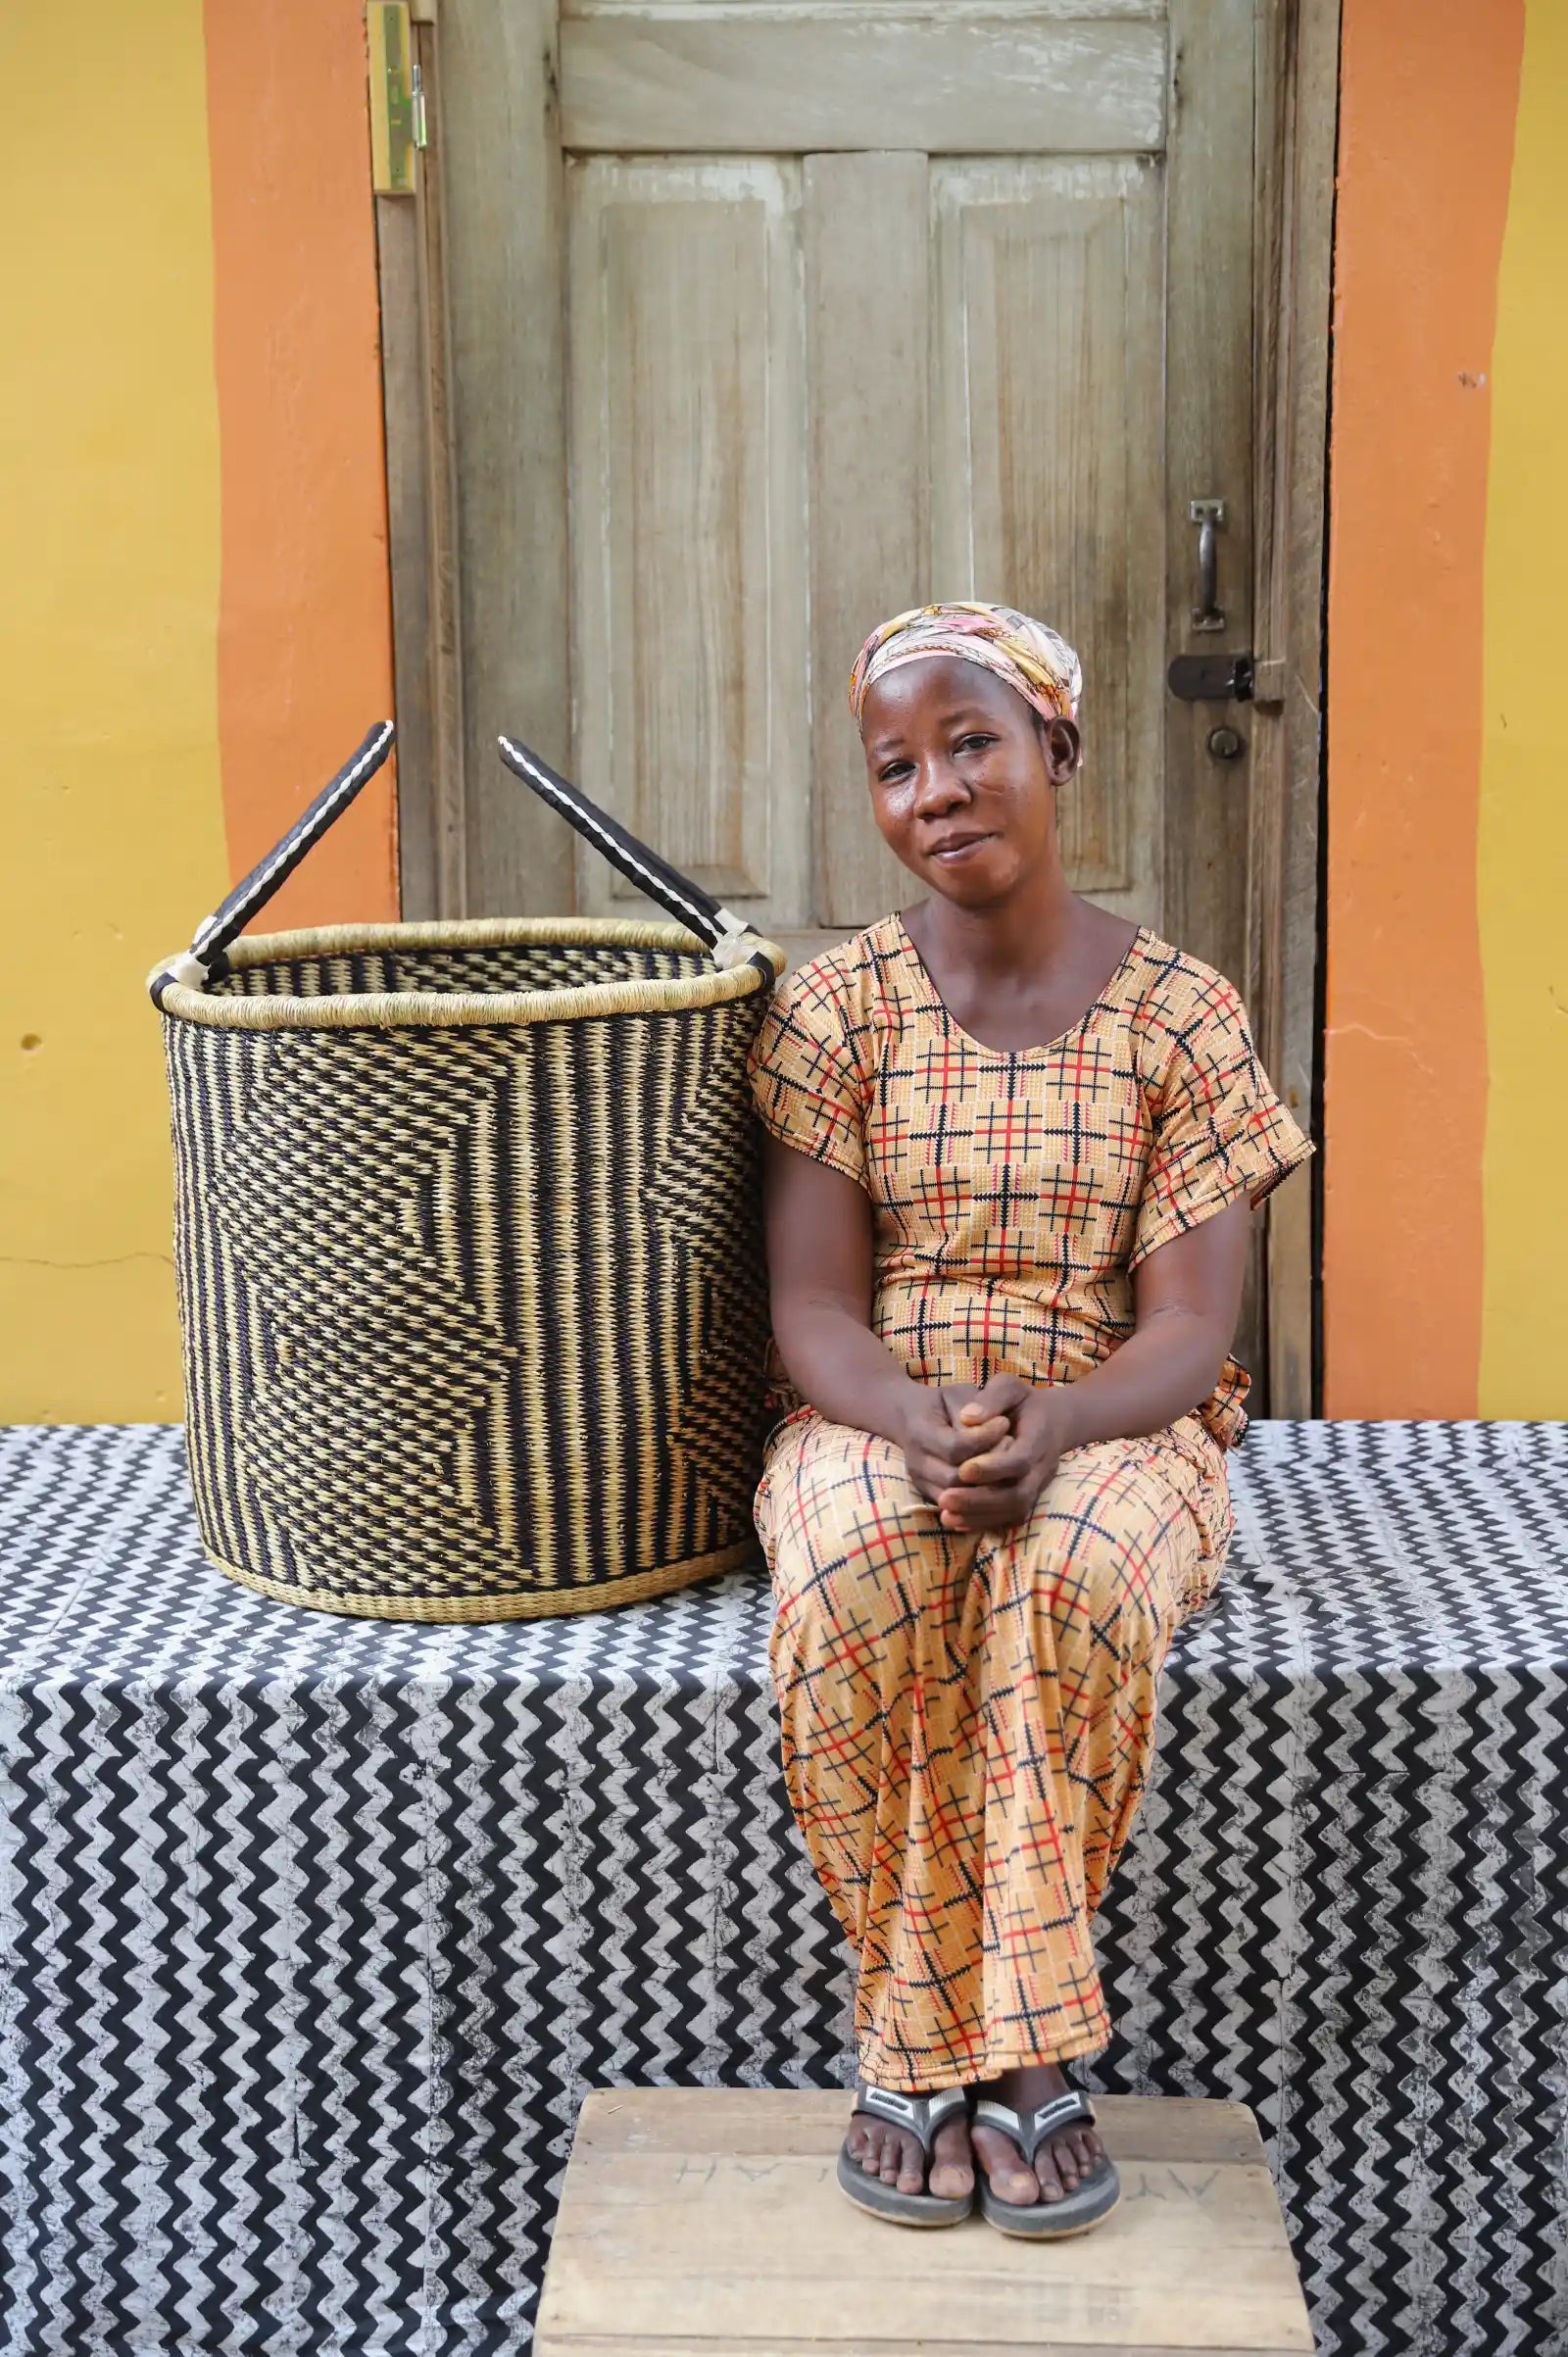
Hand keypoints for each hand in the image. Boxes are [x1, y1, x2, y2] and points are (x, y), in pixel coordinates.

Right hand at [897, 1382, 1012, 1507]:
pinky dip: (982, 1501)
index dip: (984, 1438)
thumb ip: (974, 1407)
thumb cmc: (943, 1403)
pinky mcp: (931, 1495)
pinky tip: (1001, 1481)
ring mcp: (922, 1482)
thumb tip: (995, 1424)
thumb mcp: (958, 1395)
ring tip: (1008, 1464)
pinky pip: (959, 1509)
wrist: (914, 1418)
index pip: (956, 1447)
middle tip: (1012, 1446)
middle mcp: (917, 1462)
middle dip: (988, 1467)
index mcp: (920, 1432)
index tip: (1004, 1422)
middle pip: (956, 1479)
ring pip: (958, 1500)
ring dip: (987, 1486)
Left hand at [935, 1374, 1072, 1533]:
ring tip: (945, 1514)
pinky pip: (1008, 1518)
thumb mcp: (1010, 1387)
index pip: (1020, 1460)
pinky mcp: (1028, 1498)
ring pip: (1013, 1511)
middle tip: (945, 1498)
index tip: (962, 1468)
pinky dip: (982, 1522)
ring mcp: (1037, 1486)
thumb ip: (991, 1398)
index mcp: (1040, 1438)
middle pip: (1017, 1495)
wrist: (1054, 1421)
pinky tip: (955, 1521)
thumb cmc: (1024, 1402)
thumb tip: (967, 1417)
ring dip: (979, 1516)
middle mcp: (1043, 1468)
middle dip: (981, 1500)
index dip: (993, 1468)